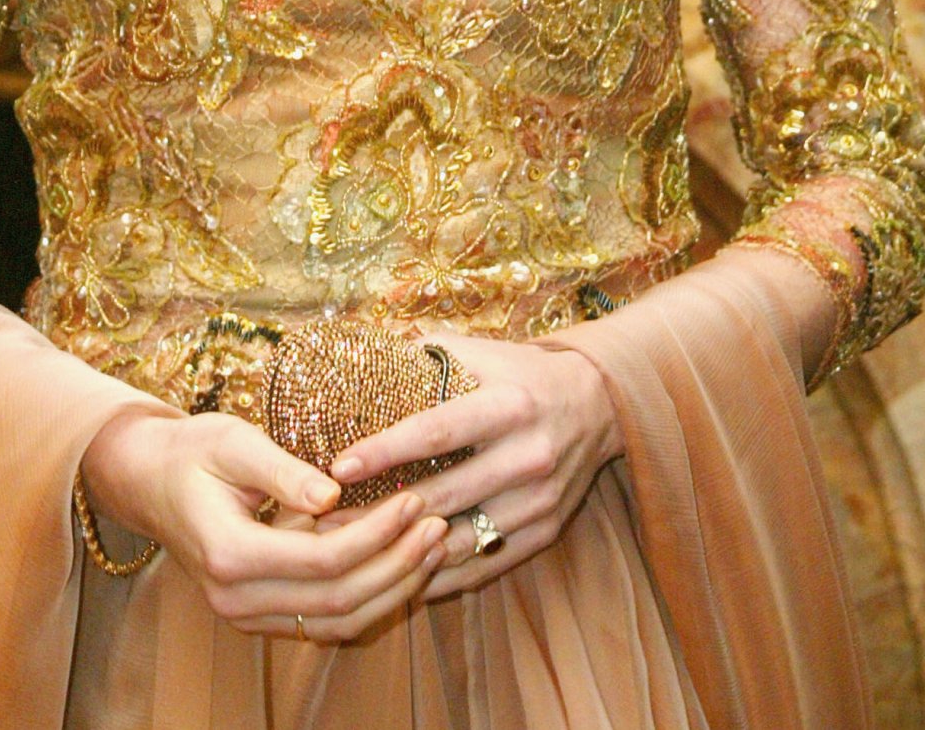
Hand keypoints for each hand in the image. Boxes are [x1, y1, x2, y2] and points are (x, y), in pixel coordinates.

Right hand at [80, 405, 447, 640]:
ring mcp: (246, 615)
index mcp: (230, 554)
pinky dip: (368, 598)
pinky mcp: (259, 615)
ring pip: (336, 622)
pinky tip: (401, 564)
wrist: (149, 480)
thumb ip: (282, 469)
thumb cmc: (192, 450)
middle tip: (438, 524)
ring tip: (432, 546)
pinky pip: (323, 621)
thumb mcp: (233, 441)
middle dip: (396, 566)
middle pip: (337, 601)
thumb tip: (334, 494)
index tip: (413, 499)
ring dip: (391, 589)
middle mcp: (236, 600)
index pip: (323, 561)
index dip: (376, 535)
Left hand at [325, 331, 622, 599]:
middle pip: (443, 494)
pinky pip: (484, 565)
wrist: (598, 405)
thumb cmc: (522, 374)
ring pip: (461, 539)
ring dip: (405, 549)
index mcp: (508, 406)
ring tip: (353, 550)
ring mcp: (539, 501)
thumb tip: (363, 353)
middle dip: (380, 510)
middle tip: (326, 517)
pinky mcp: (545, 533)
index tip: (338, 466)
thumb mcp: (483, 352)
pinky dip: (441, 573)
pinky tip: (400, 572)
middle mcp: (527, 456)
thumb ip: (427, 354)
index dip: (386, 451)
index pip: (437, 432)